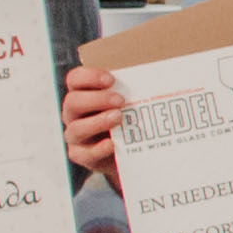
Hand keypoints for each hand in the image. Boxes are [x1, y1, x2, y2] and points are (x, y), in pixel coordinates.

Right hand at [61, 64, 126, 184]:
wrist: (128, 151)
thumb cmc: (127, 119)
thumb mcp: (129, 101)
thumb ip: (133, 89)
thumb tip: (159, 77)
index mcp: (81, 94)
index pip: (74, 80)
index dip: (89, 77)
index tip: (111, 79)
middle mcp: (73, 114)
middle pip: (73, 102)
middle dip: (97, 99)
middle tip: (120, 100)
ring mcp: (75, 136)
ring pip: (76, 128)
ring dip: (98, 122)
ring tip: (118, 118)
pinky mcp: (81, 155)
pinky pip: (85, 154)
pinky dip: (99, 149)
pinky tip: (112, 144)